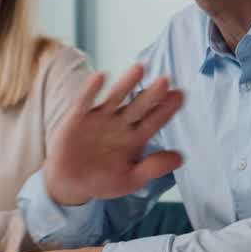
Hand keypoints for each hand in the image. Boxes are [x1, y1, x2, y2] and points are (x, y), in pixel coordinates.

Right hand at [44, 64, 184, 205]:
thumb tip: (181, 158)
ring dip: (127, 82)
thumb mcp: (130, 180)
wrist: (69, 183)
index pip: (155, 120)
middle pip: (139, 105)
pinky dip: (92, 89)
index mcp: (135, 137)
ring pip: (116, 96)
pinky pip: (86, 100)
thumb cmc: (102, 181)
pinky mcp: (79, 116)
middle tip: (165, 80)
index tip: (180, 95)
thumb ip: (153, 168)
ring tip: (140, 68)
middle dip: (152, 94)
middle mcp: (120, 123)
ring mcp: (100, 117)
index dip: (167, 109)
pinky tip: (101, 76)